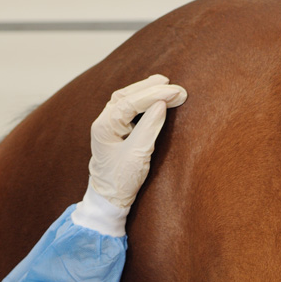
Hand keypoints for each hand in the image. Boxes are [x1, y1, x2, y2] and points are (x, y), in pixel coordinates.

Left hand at [87, 74, 186, 208]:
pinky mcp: (115, 129)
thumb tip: (162, 104)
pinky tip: (153, 96)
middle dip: (151, 88)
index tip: (176, 92)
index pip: (130, 102)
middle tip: (176, 87)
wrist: (109, 197)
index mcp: (104, 127)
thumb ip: (149, 127)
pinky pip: (127, 107)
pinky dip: (142, 99)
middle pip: (126, 95)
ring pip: (126, 98)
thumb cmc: (121, 180)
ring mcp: (108, 124)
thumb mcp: (137, 155)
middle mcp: (103, 121)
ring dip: (146, 90)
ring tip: (165, 84)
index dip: (155, 95)